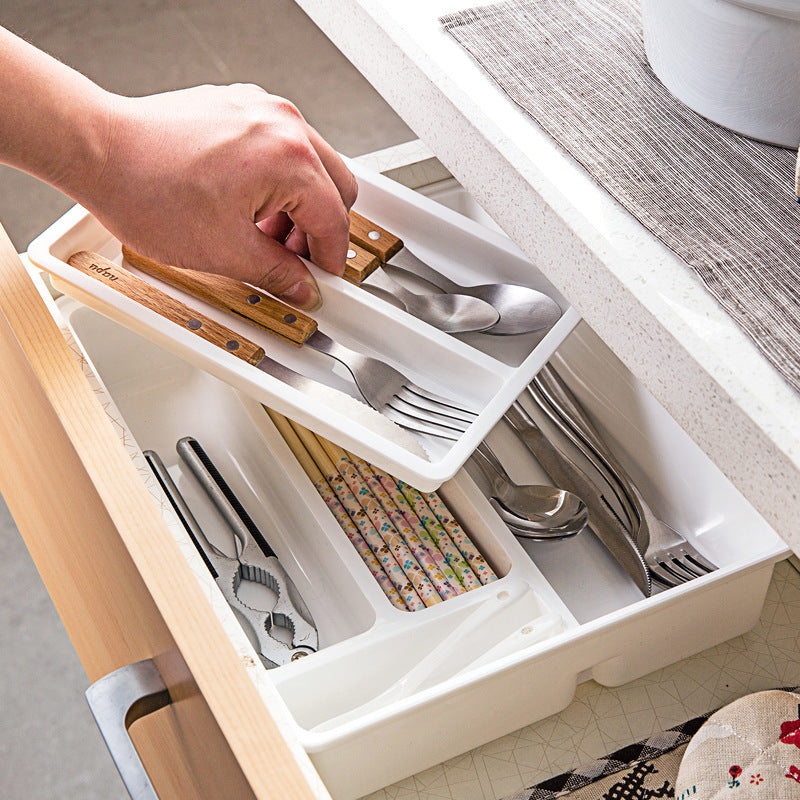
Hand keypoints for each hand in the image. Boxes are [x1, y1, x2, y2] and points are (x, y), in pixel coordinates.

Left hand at [85, 84, 356, 309]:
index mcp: (289, 158)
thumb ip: (277, 273)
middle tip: (295, 260)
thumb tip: (300, 286)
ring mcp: (262, 109)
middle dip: (320, 230)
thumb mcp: (225, 252)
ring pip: (312, 165)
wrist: (98, 149)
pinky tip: (248, 206)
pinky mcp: (240, 105)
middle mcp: (283, 124)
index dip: (331, 259)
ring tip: (263, 235)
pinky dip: (278, 180)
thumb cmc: (147, 188)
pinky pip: (282, 146)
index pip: (335, 219)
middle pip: (336, 186)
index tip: (321, 277)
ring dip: (299, 205)